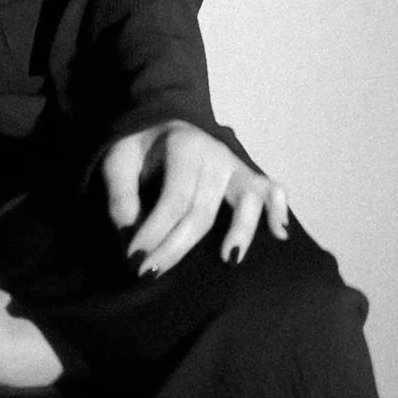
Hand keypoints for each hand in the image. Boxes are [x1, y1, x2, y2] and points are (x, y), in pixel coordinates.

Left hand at [99, 125, 290, 276]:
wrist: (165, 122)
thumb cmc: (141, 149)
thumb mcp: (118, 159)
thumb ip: (120, 193)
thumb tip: (128, 230)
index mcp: (184, 146)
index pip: (173, 198)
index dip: (154, 232)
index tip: (134, 260)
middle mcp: (216, 154)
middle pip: (203, 210)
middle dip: (176, 246)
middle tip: (150, 274)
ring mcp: (236, 165)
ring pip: (248, 198)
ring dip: (242, 229)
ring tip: (230, 260)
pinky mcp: (249, 175)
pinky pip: (272, 189)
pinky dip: (280, 209)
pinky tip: (280, 235)